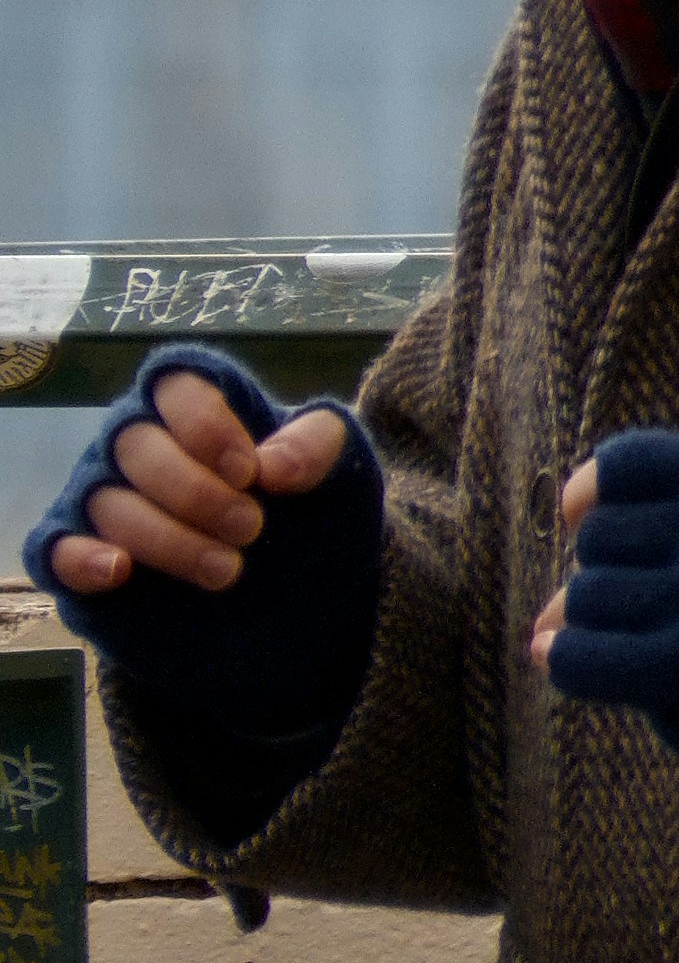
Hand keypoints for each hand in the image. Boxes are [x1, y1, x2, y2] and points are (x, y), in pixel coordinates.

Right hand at [47, 356, 350, 601]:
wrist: (293, 574)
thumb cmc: (302, 502)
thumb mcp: (334, 465)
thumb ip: (317, 443)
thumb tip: (274, 466)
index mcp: (191, 406)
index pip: (177, 387)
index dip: (207, 425)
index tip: (249, 471)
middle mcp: (136, 443)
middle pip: (138, 447)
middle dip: (196, 492)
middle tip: (250, 527)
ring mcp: (104, 495)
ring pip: (110, 503)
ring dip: (167, 538)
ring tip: (227, 570)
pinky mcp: (84, 550)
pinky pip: (59, 548)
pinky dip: (83, 558)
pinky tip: (120, 570)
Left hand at [538, 433, 678, 803]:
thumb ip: (653, 546)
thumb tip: (544, 621)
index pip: (624, 462)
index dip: (595, 496)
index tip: (595, 522)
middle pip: (597, 539)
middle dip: (612, 575)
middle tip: (667, 609)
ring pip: (585, 599)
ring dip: (601, 628)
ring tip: (659, 646)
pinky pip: (580, 658)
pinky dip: (570, 664)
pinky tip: (587, 670)